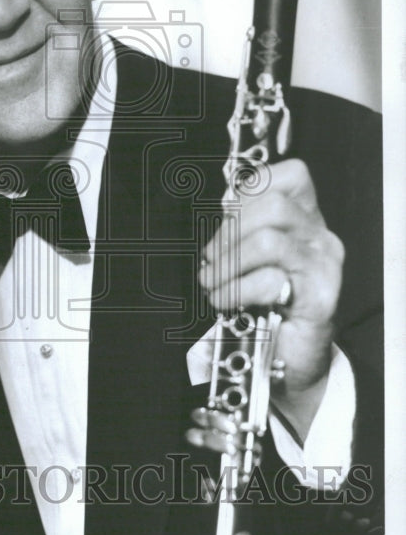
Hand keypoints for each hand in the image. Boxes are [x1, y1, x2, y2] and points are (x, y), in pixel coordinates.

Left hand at [198, 158, 344, 439]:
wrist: (291, 358)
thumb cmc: (266, 305)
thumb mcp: (251, 258)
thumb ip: (241, 230)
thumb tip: (220, 210)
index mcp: (304, 220)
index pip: (291, 176)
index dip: (253, 187)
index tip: (226, 214)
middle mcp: (320, 238)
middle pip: (273, 207)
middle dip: (230, 232)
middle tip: (210, 259)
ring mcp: (323, 267)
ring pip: (269, 241)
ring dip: (228, 263)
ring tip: (212, 283)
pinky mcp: (319, 299)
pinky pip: (271, 280)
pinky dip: (236, 290)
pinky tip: (224, 301)